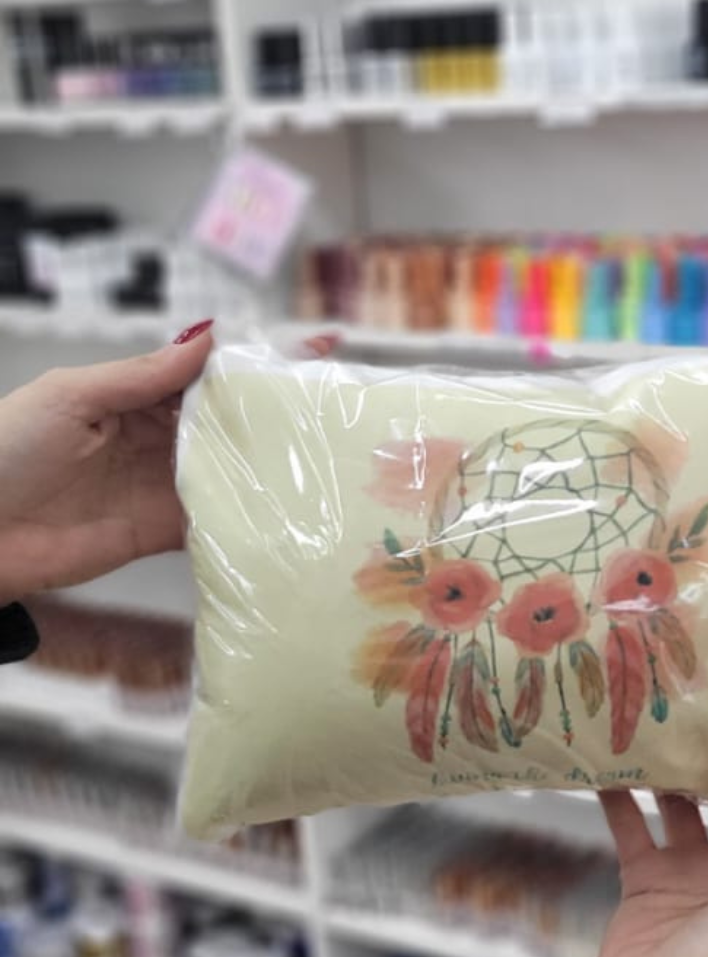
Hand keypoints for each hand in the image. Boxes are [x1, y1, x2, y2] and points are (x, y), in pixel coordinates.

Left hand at [0, 322, 336, 603]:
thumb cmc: (6, 451)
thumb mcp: (71, 395)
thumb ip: (141, 374)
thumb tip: (207, 338)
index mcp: (138, 396)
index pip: (209, 373)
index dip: (258, 361)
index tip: (315, 348)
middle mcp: (161, 437)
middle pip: (231, 419)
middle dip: (279, 409)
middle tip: (337, 403)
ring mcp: (168, 484)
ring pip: (234, 467)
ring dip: (274, 460)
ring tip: (331, 448)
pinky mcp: (167, 529)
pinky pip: (217, 517)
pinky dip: (250, 512)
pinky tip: (292, 502)